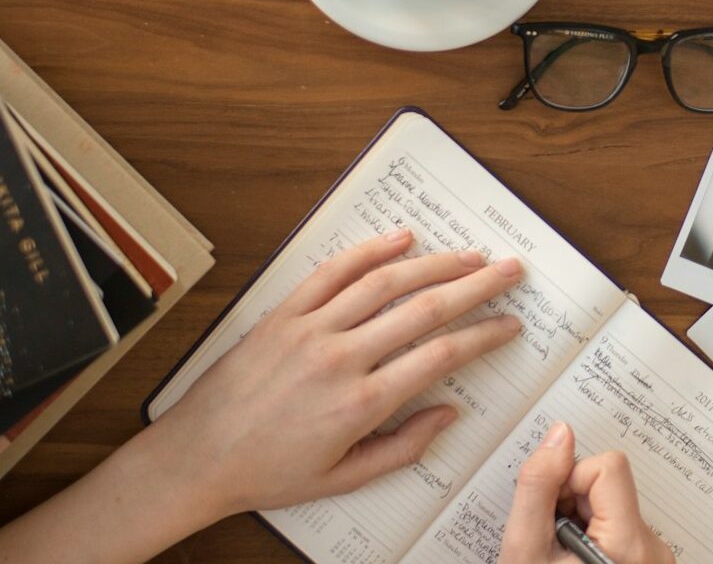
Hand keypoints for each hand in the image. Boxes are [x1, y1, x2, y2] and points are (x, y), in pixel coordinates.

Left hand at [149, 228, 524, 515]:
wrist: (197, 457)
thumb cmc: (269, 472)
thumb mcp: (345, 478)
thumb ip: (403, 447)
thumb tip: (448, 414)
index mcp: (361, 404)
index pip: (441, 356)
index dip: (484, 336)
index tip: (509, 324)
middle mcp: (340, 358)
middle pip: (424, 309)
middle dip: (476, 286)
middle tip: (509, 271)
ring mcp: (310, 330)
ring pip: (385, 283)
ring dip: (435, 263)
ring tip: (469, 254)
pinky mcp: (283, 314)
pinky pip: (332, 272)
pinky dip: (369, 251)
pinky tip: (401, 239)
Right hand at [499, 423, 675, 563]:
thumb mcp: (526, 550)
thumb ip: (538, 487)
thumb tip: (559, 434)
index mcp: (630, 544)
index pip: (608, 467)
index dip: (569, 481)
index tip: (552, 515)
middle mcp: (653, 549)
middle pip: (609, 486)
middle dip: (571, 504)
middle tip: (552, 543)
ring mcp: (655, 558)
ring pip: (611, 507)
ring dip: (580, 522)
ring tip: (562, 559)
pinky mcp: (649, 563)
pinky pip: (619, 528)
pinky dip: (592, 539)